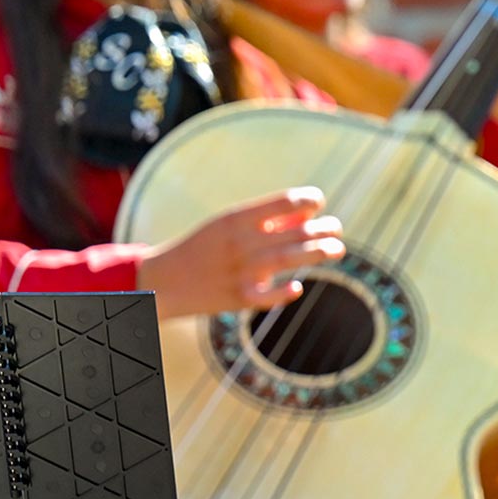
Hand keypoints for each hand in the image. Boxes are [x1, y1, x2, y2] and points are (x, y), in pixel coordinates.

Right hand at [136, 187, 344, 319]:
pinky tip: (298, 287)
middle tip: (337, 229)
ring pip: (287, 259)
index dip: (306, 200)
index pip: (280, 202)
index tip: (318, 202)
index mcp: (234, 219)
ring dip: (317, 253)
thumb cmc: (202, 247)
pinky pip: (267, 295)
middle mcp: (239, 243)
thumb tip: (305, 215)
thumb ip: (263, 222)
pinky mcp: (237, 298)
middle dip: (321, 229)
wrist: (160, 280)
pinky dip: (283, 292)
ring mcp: (239, 271)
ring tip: (337, 249)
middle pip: (291, 233)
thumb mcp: (226, 226)